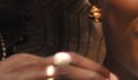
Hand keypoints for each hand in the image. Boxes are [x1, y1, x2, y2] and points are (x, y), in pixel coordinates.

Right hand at [0, 52, 116, 78]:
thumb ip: (31, 78)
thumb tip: (50, 78)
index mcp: (29, 63)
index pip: (63, 60)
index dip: (85, 68)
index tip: (103, 76)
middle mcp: (30, 61)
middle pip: (68, 59)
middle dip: (93, 68)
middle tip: (113, 78)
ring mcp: (26, 68)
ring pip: (64, 66)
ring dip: (87, 74)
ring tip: (106, 79)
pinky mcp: (24, 76)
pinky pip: (51, 75)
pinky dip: (70, 76)